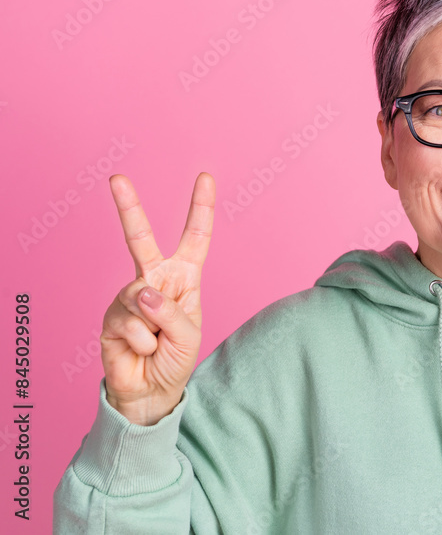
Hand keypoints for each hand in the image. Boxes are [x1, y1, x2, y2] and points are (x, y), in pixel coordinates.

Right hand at [100, 172, 214, 425]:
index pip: (195, 238)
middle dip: (128, 207)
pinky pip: (131, 322)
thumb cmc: (175, 357)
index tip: (205, 177)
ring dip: (155, 327)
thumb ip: (170, 312)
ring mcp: (129, 296)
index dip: (200, 208)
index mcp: (184, 278)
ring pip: (141, 297)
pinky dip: (142, 341)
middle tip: (116, 178)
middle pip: (140, 238)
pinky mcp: (110, 316)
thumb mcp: (188, 334)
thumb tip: (143, 293)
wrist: (152, 390)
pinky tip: (140, 349)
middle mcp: (154, 280)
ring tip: (155, 342)